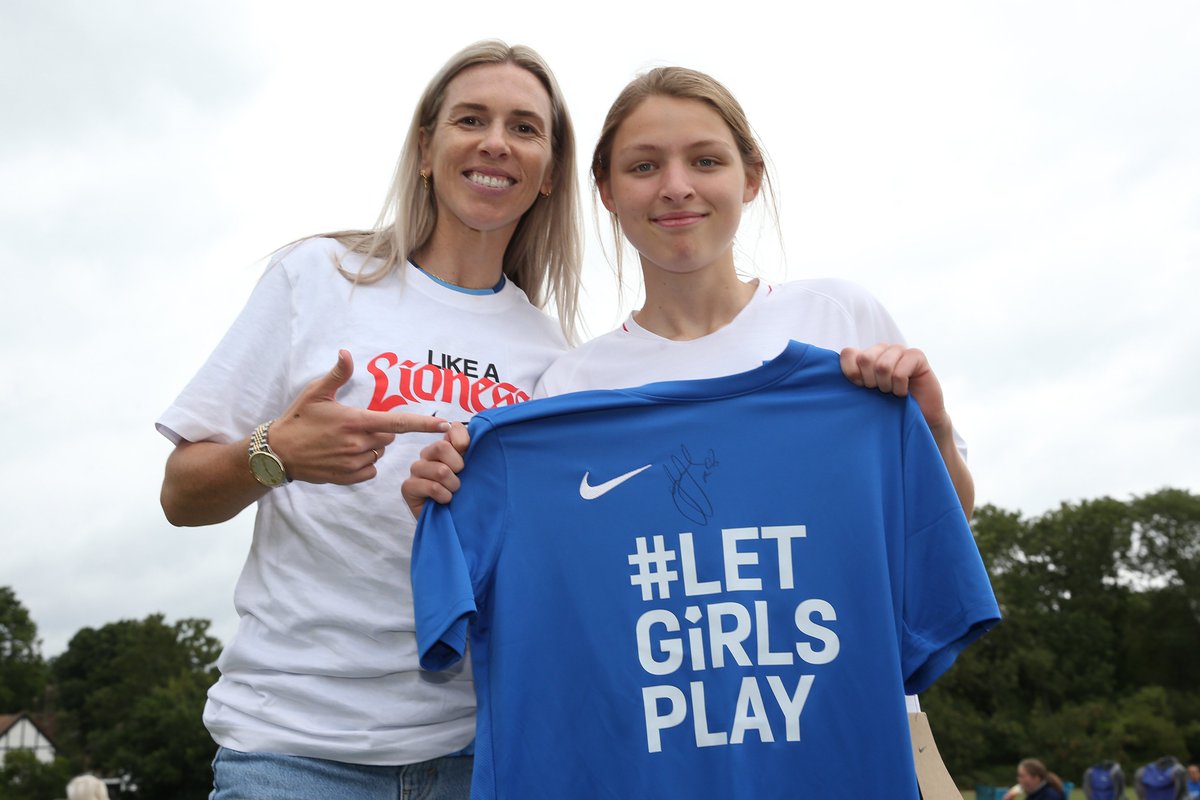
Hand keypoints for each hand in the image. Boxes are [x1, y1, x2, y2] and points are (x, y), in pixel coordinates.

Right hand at [270, 350, 449, 483]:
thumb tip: (346, 353)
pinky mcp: (347, 477)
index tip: (444, 425)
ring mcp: (353, 463)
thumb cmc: (297, 420)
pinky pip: (370, 469)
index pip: (398, 423)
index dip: (424, 424)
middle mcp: (358, 443)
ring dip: (371, 447)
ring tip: (346, 441)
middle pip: (389, 437)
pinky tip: (345, 455)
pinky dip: (364, 463)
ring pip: (379, 453)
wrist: (277, 454)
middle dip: (381, 430)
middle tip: (357, 425)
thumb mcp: (315, 393)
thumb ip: (337, 374)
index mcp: (355, 421)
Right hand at [402, 422, 470, 519]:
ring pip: (440, 470)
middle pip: (442, 447)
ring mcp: (416, 470)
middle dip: (458, 466)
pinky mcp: (408, 487)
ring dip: (453, 485)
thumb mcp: (471, 469)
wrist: (452, 520)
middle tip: (460, 479)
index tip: (469, 456)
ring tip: (453, 493)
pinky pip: (432, 487)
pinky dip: (444, 496)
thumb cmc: (463, 494)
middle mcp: (427, 454)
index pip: (452, 429)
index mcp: (443, 446)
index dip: (463, 442)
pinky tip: (445, 501)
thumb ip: (467, 447)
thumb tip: (456, 427)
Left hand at [839, 344, 949, 436]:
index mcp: (865, 355)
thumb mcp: (863, 395)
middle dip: (871, 382)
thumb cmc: (887, 408)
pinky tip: (904, 392)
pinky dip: (899, 388)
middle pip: (865, 358)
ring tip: (892, 392)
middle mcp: (881, 349)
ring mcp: (899, 350)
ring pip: (882, 366)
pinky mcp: (916, 355)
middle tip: (879, 391)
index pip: (848, 353)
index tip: (860, 388)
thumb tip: (830, 376)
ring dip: (886, 386)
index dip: (852, 374)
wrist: (916, 419)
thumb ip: (850, 381)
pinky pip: (899, 373)